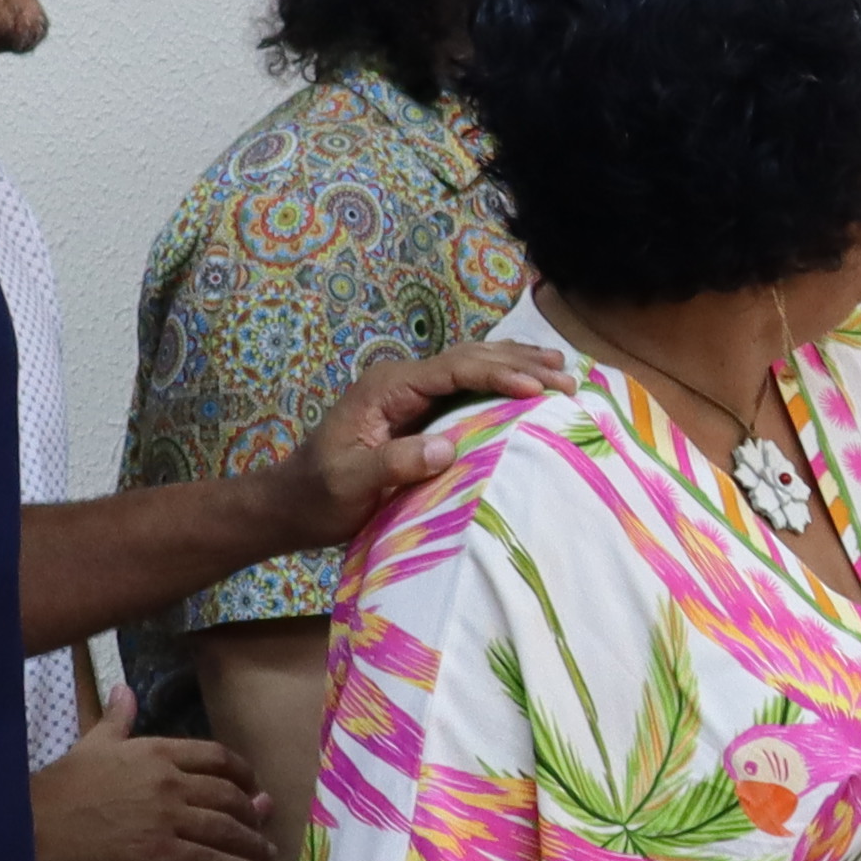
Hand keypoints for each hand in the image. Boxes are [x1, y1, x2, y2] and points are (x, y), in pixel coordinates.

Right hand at [28, 687, 274, 860]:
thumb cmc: (59, 788)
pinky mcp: (161, 856)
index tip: (252, 786)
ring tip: (265, 856)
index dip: (242, 773)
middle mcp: (170, 782)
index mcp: (156, 752)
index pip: (217, 757)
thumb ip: (116, 720)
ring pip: (226, 831)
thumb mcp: (91, 744)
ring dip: (253, 844)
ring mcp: (168, 819)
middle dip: (251, 813)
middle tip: (260, 826)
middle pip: (228, 796)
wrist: (32, 828)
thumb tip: (124, 689)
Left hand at [283, 340, 569, 543]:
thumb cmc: (318, 495)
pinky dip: (502, 380)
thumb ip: (393, 463)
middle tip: (569, 379)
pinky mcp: (420, 410)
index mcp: (387, 388)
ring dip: (517, 366)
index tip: (538, 392)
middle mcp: (402, 379)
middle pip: (471, 358)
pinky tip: (528, 383)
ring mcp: (412, 392)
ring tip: (562, 370)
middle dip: (521, 366)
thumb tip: (448, 447)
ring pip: (473, 364)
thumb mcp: (349, 483)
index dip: (498, 377)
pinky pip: (468, 385)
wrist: (291, 503)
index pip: (453, 369)